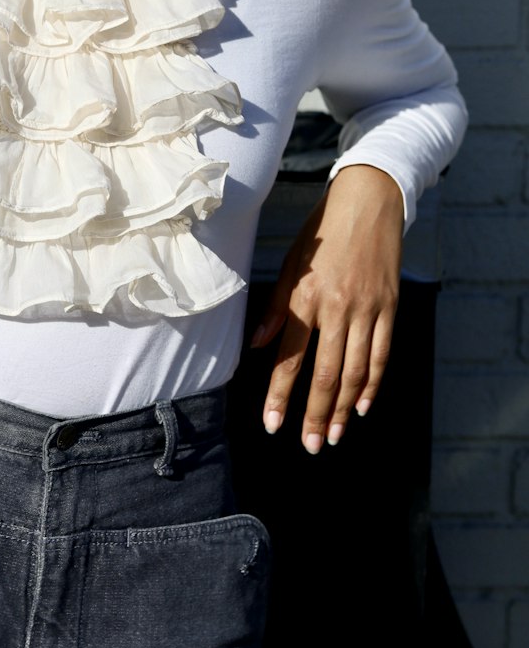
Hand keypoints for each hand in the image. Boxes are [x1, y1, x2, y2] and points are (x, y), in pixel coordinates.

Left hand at [250, 163, 403, 453]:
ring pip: (355, 370)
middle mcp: (336, 307)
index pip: (289, 357)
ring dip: (342, 408)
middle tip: (308, 446)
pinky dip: (372, 384)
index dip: (280, 395)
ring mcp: (366, 308)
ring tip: (332, 436)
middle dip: (314, 414)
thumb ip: (274, 309)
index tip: (273, 425)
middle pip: (325, 373)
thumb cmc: (321, 234)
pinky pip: (381, 353)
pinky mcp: (389, 306)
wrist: (368, 202)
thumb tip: (258, 346)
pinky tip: (362, 407)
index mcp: (304, 297)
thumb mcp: (289, 265)